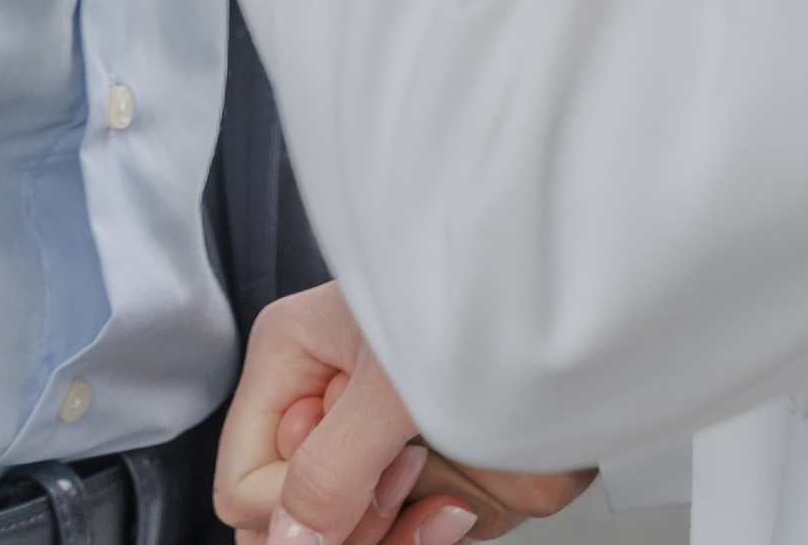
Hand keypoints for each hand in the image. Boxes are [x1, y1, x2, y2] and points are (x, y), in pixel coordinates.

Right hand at [217, 283, 592, 544]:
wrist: (563, 289)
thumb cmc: (477, 287)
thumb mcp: (394, 381)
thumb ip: (332, 467)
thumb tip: (290, 541)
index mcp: (291, 359)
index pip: (244, 488)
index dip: (294, 507)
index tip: (363, 479)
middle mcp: (325, 401)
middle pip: (299, 521)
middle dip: (356, 524)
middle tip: (408, 474)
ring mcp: (373, 439)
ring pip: (355, 536)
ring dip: (407, 530)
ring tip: (444, 477)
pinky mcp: (422, 466)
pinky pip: (411, 534)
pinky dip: (440, 528)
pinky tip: (462, 497)